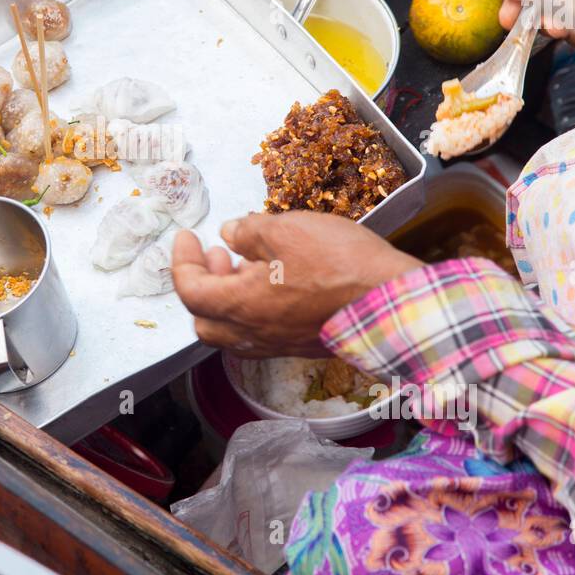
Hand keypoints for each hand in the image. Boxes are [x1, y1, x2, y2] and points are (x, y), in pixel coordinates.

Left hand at [171, 211, 423, 357]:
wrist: (394, 302)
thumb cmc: (338, 263)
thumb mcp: (286, 229)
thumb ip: (249, 231)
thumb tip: (230, 234)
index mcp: (241, 306)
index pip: (189, 291)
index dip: (181, 261)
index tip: (187, 236)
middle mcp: (254, 334)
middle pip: (204, 321)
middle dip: (201, 285)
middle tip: (215, 255)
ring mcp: (279, 344)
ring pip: (232, 331)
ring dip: (227, 298)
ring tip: (244, 264)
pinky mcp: (302, 344)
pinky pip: (261, 334)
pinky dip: (252, 308)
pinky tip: (273, 281)